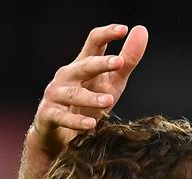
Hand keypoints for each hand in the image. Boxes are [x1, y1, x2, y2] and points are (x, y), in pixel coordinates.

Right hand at [28, 24, 147, 159]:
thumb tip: (142, 30)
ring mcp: (56, 94)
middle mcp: (67, 76)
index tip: (123, 29)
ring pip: (74, 93)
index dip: (106, 34)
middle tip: (119, 62)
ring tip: (109, 101)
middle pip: (84, 66)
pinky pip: (63, 117)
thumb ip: (127, 61)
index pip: (93, 43)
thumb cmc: (88, 104)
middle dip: (100, 64)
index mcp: (83, 64)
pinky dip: (76, 121)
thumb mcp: (112, 82)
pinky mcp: (49, 114)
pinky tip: (90, 124)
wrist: (60, 135)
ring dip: (91, 97)